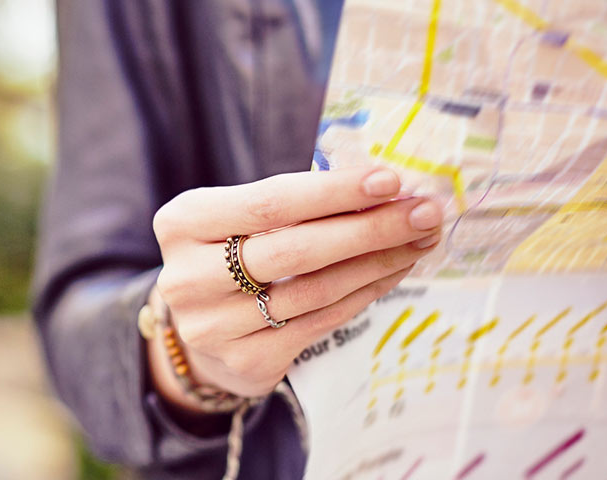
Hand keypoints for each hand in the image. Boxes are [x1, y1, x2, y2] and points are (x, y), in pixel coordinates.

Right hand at [149, 166, 441, 405]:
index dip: (334, 192)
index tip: (391, 180)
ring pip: (313, 289)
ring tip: (417, 241)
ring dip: (376, 262)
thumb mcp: (241, 219)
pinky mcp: (245, 358)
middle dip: (368, 228)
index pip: (269, 203)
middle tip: (423, 213)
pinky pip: (320, 321)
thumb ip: (294, 203)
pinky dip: (363, 294)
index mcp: (183, 223)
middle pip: (294, 249)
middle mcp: (188, 276)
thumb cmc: (232, 255)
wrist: (203, 328)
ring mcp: (213, 324)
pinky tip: (391, 272)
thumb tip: (383, 187)